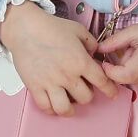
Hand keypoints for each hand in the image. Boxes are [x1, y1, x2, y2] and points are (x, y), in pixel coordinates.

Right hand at [0, 1, 119, 116]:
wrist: (25, 29)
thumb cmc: (51, 27)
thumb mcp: (78, 30)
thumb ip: (91, 44)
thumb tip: (96, 54)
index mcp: (80, 61)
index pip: (101, 82)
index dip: (110, 89)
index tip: (112, 93)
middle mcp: (67, 76)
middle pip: (85, 98)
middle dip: (88, 94)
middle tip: (84, 89)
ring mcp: (50, 83)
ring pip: (65, 109)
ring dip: (71, 108)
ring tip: (70, 103)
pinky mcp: (35, 87)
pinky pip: (46, 107)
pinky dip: (52, 110)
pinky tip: (54, 104)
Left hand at [93, 19, 137, 88]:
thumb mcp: (136, 31)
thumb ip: (115, 41)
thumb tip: (98, 49)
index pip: (123, 76)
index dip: (109, 72)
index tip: (104, 62)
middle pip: (123, 79)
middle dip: (118, 67)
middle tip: (124, 51)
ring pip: (130, 81)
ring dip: (126, 71)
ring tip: (136, 55)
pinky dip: (135, 73)